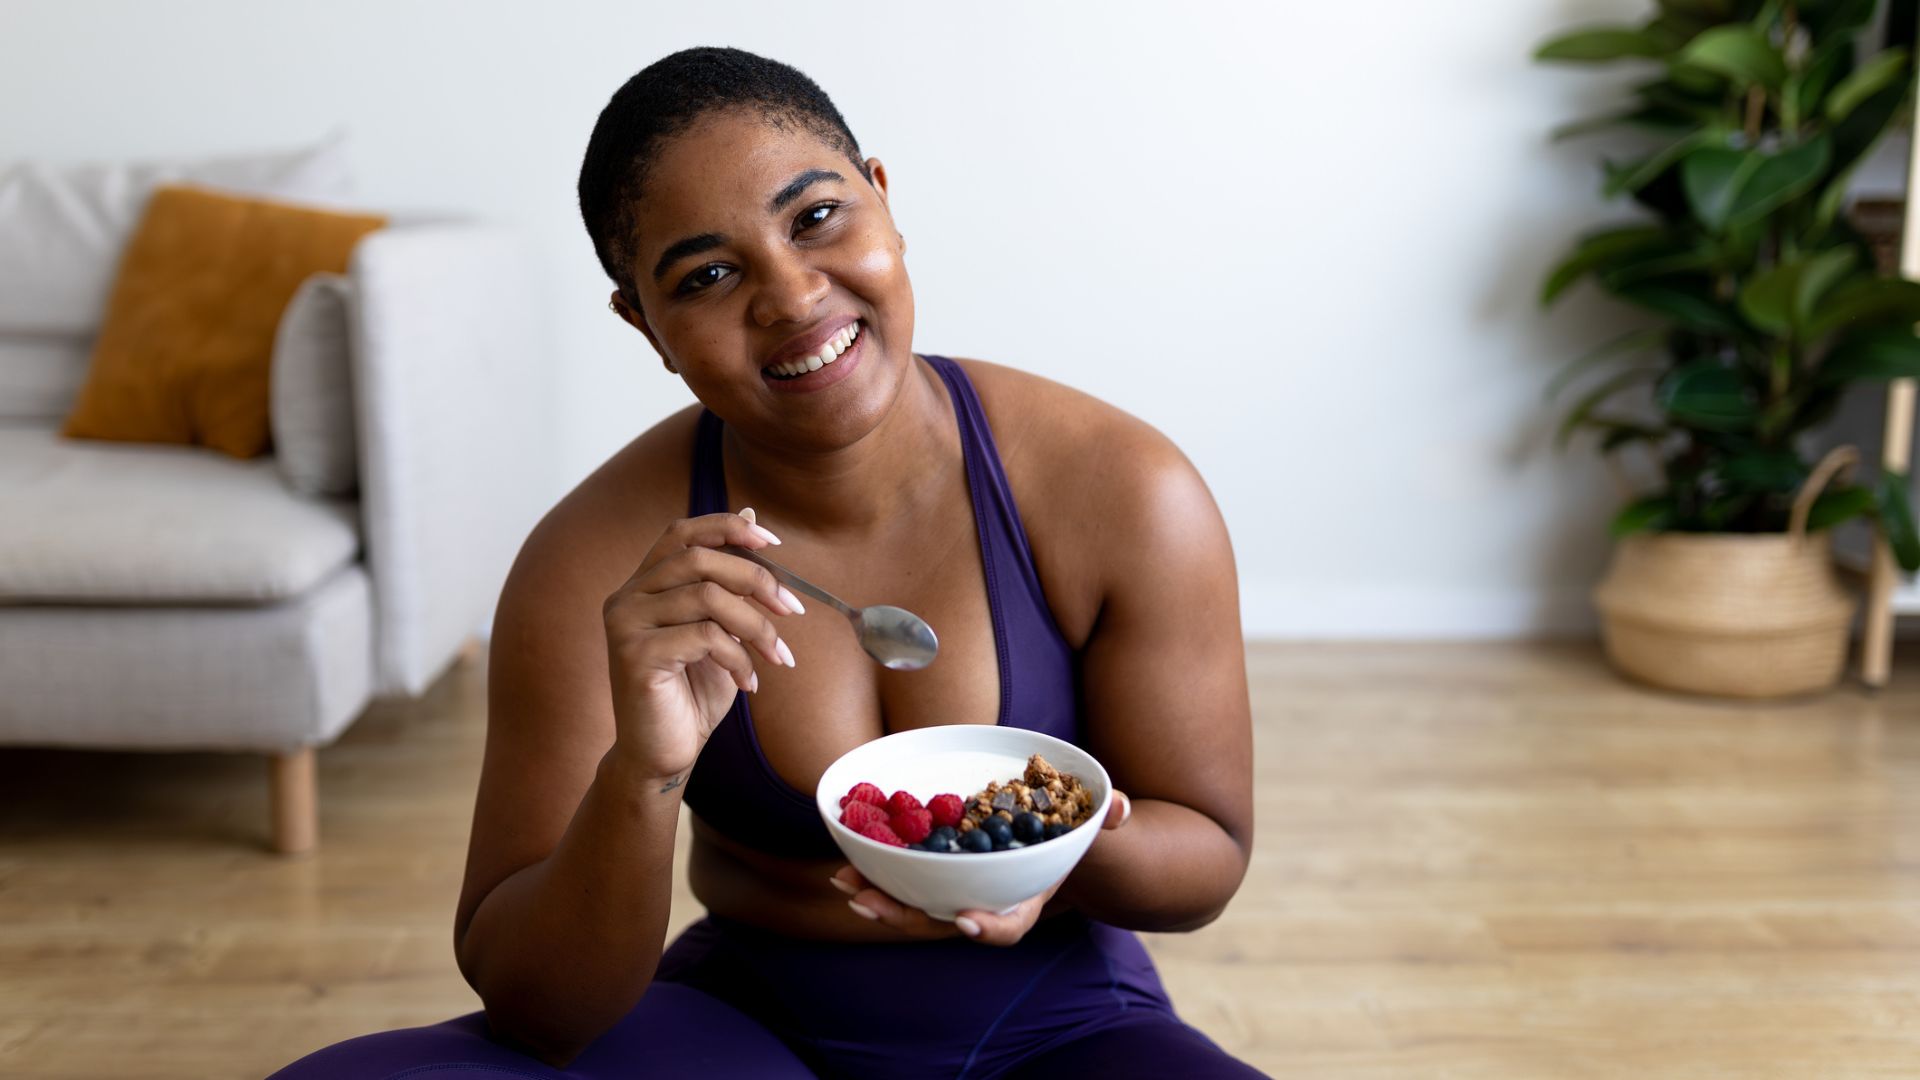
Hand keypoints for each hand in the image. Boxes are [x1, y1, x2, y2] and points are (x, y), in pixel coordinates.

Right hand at [601, 509, 802, 785]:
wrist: (662, 754)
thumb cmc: (691, 694)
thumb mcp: (719, 630)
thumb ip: (728, 581)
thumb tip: (749, 516)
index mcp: (644, 585)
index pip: (681, 533)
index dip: (726, 528)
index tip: (773, 543)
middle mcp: (627, 598)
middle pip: (699, 559)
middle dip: (755, 579)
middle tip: (792, 610)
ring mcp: (626, 625)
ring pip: (706, 597)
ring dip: (756, 625)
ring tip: (777, 656)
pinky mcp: (635, 656)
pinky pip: (705, 637)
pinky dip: (739, 658)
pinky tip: (750, 683)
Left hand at [830, 790, 1132, 944]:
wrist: (1056, 838)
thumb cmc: (1075, 830)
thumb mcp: (1095, 821)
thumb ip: (1107, 813)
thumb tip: (1119, 806)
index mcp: (1028, 897)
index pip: (1011, 922)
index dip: (990, 926)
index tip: (969, 921)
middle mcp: (990, 902)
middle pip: (947, 921)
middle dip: (907, 915)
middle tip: (870, 902)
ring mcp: (961, 892)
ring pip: (918, 907)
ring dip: (880, 897)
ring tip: (845, 883)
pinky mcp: (940, 875)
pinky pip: (907, 882)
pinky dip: (878, 876)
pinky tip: (847, 865)